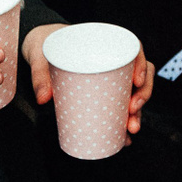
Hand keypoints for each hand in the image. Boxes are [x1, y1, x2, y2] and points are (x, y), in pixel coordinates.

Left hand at [24, 23, 155, 145]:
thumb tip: (43, 98)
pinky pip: (119, 108)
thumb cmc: (45, 43)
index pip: (135, 50)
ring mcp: (110, 79)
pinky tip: (124, 137)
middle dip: (143, 95)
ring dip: (137, 113)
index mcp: (103, 44)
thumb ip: (40, 73)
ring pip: (133, 94)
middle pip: (140, 75)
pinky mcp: (102, 94)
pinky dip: (123, 124)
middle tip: (132, 111)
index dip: (142, 65)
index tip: (136, 80)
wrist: (39, 47)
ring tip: (130, 128)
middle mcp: (112, 62)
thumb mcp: (40, 54)